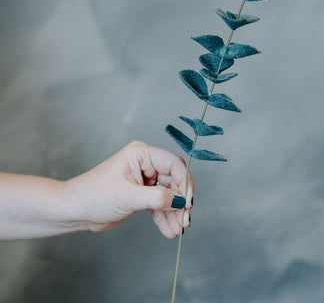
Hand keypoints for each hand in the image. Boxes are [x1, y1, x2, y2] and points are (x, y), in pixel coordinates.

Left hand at [65, 141, 193, 237]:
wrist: (73, 210)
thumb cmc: (94, 195)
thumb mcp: (128, 196)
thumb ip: (158, 198)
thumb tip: (182, 201)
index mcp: (142, 154)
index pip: (174, 164)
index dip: (185, 183)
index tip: (189, 203)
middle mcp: (146, 163)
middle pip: (174, 180)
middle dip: (180, 202)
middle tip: (185, 221)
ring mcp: (144, 179)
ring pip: (169, 194)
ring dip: (174, 213)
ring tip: (176, 230)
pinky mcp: (142, 193)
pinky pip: (159, 203)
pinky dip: (164, 216)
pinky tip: (168, 230)